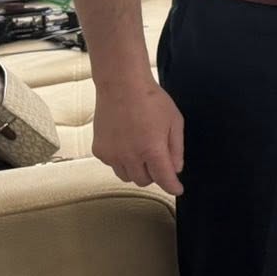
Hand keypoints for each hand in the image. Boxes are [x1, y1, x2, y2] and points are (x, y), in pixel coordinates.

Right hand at [91, 76, 185, 195]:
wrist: (121, 86)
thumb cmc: (151, 100)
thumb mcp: (174, 121)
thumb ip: (176, 148)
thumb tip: (176, 169)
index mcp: (152, 149)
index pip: (163, 178)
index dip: (172, 187)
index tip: (177, 189)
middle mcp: (130, 156)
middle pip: (144, 181)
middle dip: (154, 174)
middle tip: (157, 158)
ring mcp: (112, 155)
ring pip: (127, 176)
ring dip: (137, 170)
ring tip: (141, 150)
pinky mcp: (99, 151)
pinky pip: (113, 165)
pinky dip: (121, 160)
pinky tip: (126, 143)